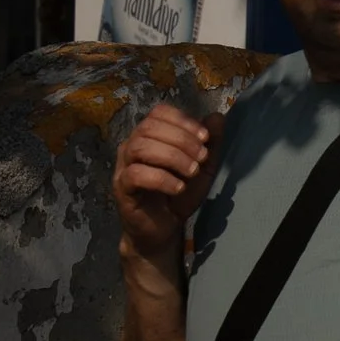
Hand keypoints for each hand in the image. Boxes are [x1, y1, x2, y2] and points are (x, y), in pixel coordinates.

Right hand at [113, 103, 219, 273]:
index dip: (183, 120)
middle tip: (202, 158)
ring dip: (172, 157)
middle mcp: (132, 146)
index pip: (159, 113)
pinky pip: (136, 175)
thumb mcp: (203, 167)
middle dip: (181, 139)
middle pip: (149, 127)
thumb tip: (217, 117)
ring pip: (141, 148)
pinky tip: (179, 188)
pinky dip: (161, 179)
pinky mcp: (122, 188)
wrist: (164, 227)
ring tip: (192, 172)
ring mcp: (124, 166)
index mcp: (150, 136)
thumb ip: (211, 143)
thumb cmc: (180, 194)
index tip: (205, 137)